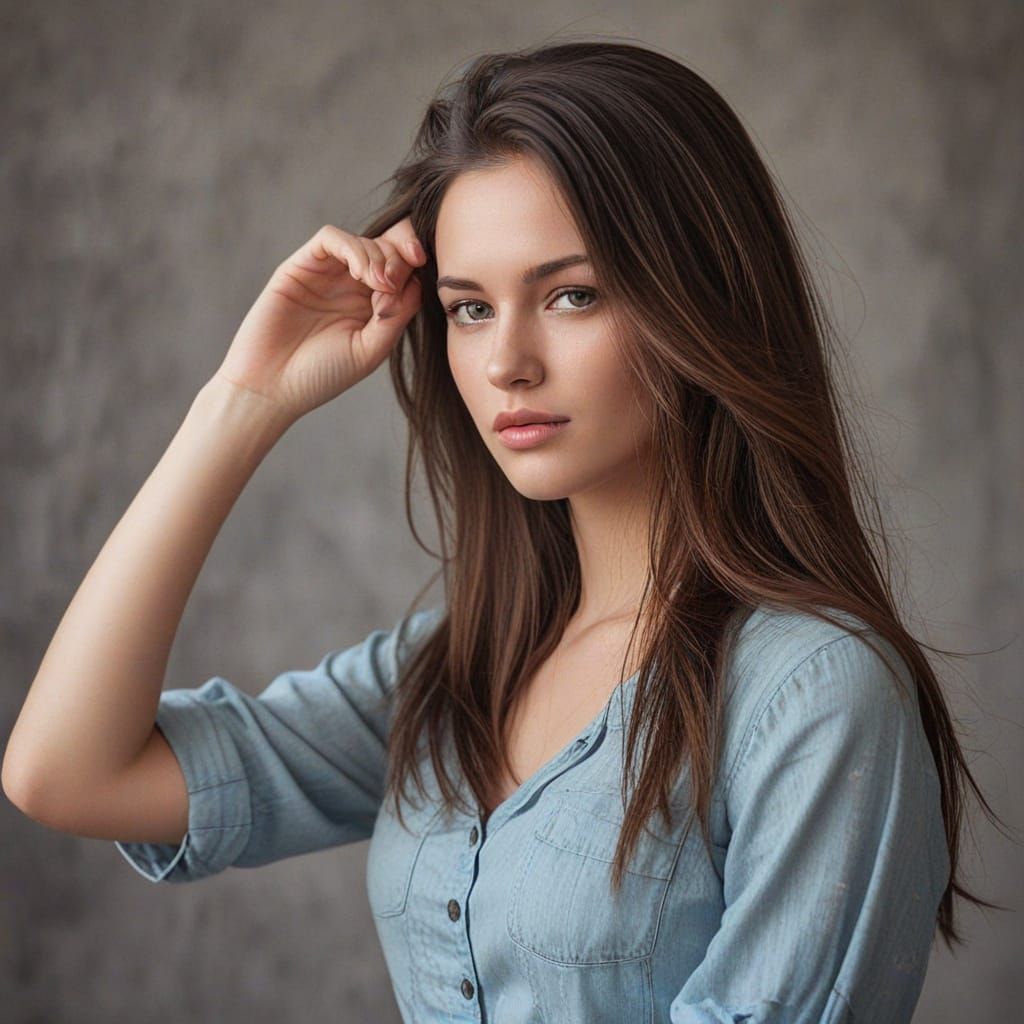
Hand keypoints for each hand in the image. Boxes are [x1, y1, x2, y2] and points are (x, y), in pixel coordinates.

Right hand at [211, 217, 426, 421]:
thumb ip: (397, 314)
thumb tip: (415, 279)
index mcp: (373, 305)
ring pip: (362, 241)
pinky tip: (360, 273)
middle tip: (394, 282)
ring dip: (379, 255)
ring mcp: (327, 275)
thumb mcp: (372, 349)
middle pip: (387, 247)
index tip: (422, 267)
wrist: (272, 387)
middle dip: (400, 256)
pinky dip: (352, 248)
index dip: (415, 262)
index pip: (403, 269)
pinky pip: (330, 239)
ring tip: (379, 284)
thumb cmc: (321, 375)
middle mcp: (352, 286)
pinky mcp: (301, 267)